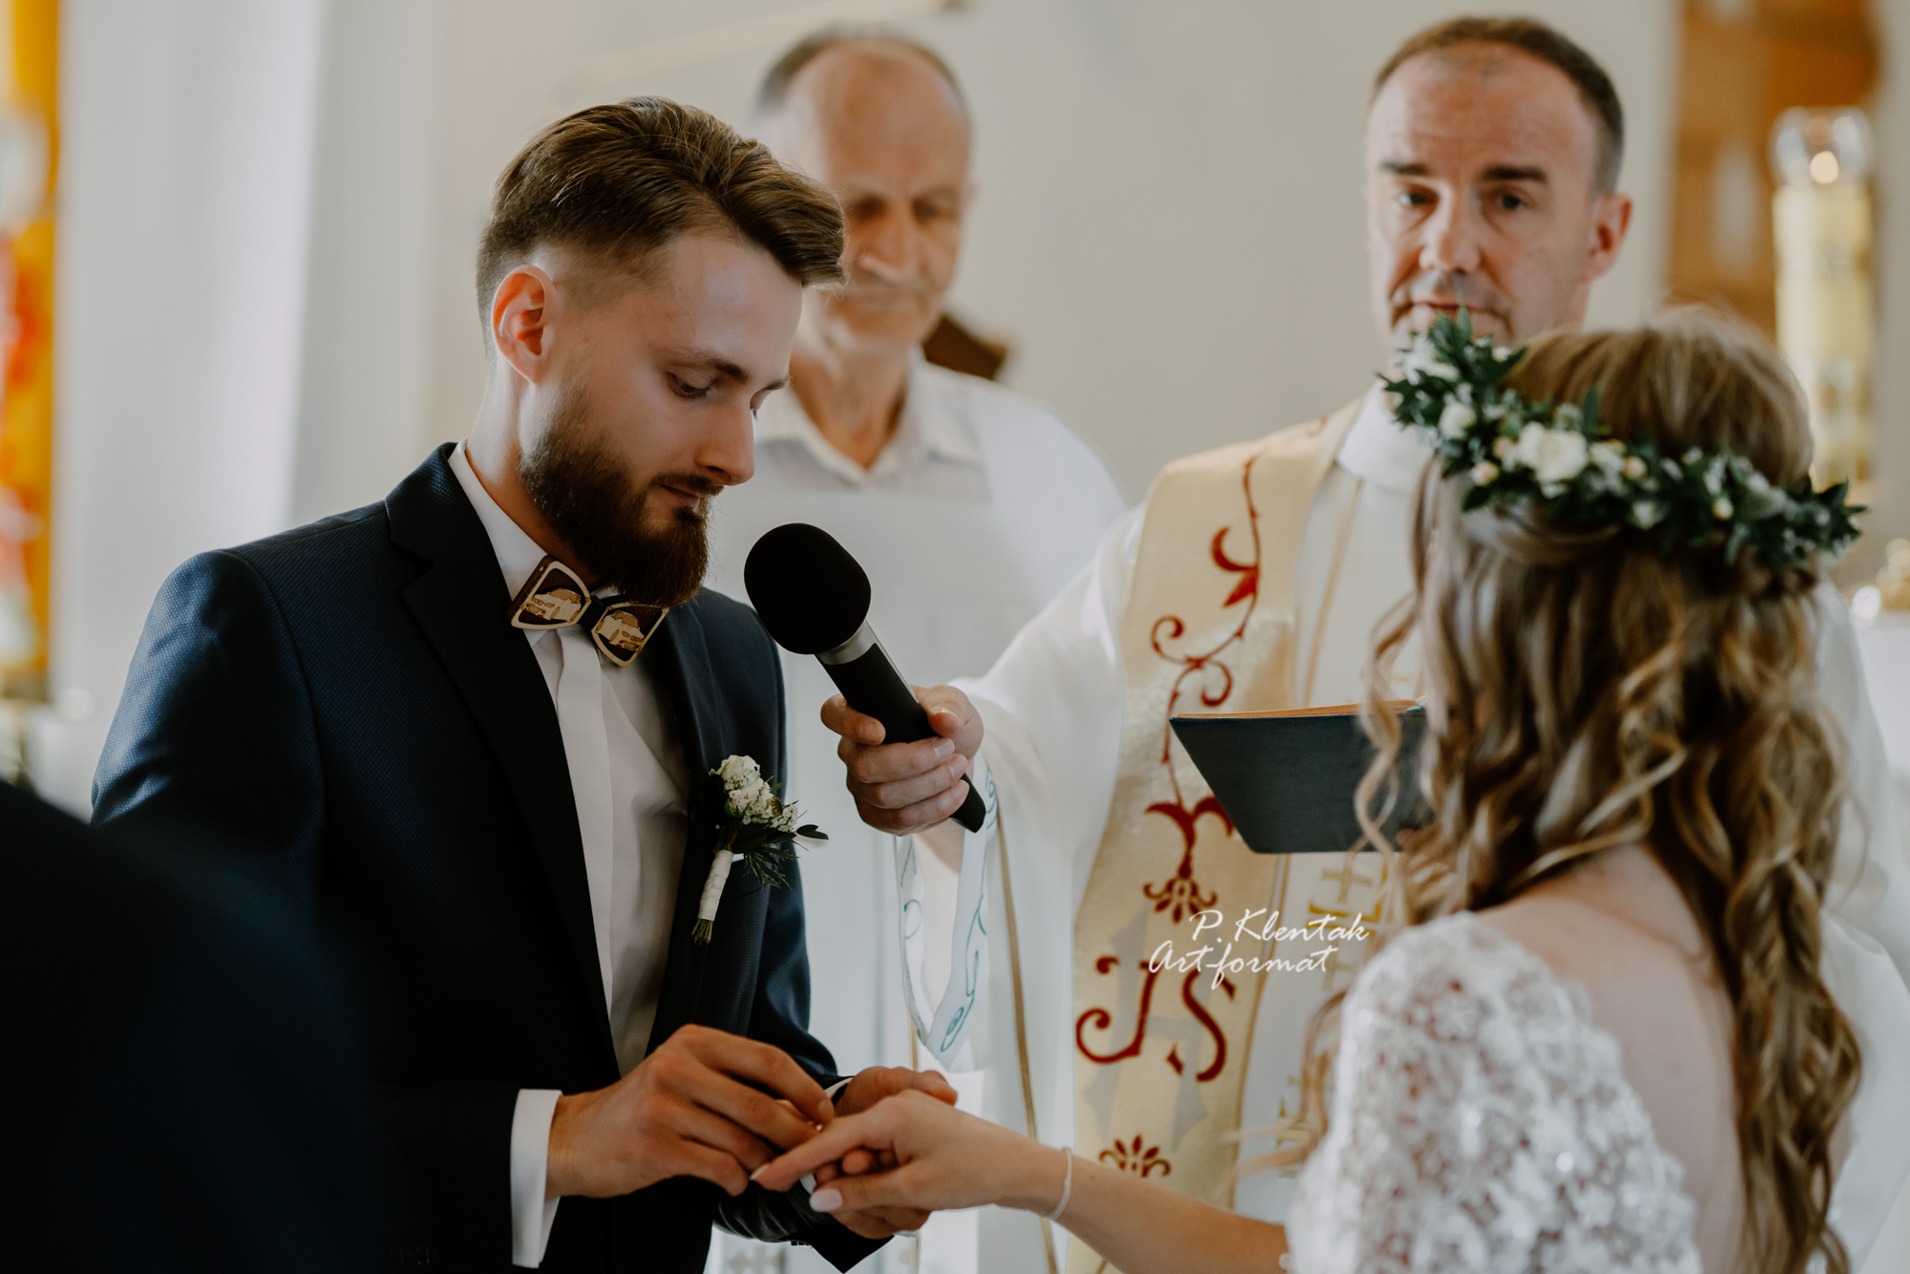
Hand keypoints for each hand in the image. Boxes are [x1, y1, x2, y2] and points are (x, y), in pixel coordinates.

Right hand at [545, 1024, 831, 1199]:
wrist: (576, 1137)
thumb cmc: (643, 1108)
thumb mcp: (686, 1076)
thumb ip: (735, 1083)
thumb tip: (799, 1105)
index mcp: (694, 1042)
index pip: (767, 1059)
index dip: (804, 1088)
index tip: (824, 1112)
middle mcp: (678, 1066)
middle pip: (760, 1102)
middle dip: (794, 1133)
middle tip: (810, 1151)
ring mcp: (665, 1106)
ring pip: (741, 1139)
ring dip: (765, 1163)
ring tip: (770, 1171)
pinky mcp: (655, 1146)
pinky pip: (718, 1167)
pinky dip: (737, 1179)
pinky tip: (736, 1182)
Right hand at [753, 1090, 1066, 1219]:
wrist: (1020, 1167)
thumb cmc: (973, 1171)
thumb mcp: (912, 1190)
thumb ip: (860, 1191)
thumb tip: (819, 1196)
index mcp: (889, 1113)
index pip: (828, 1139)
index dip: (795, 1162)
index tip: (764, 1178)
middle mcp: (894, 1108)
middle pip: (844, 1148)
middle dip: (844, 1179)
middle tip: (856, 1205)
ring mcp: (905, 1119)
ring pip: (864, 1157)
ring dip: (870, 1184)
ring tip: (902, 1202)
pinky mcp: (915, 1133)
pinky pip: (883, 1157)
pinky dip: (885, 1179)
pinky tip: (905, 1194)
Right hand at [822, 685, 983, 834]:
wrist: (957, 762)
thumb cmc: (945, 729)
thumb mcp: (954, 705)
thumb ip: (949, 705)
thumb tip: (943, 720)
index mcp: (860, 715)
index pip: (833, 715)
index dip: (850, 725)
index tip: (879, 731)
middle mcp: (853, 752)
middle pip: (864, 766)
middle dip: (914, 762)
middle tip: (948, 749)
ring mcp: (862, 787)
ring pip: (884, 796)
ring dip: (931, 784)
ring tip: (957, 767)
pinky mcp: (877, 816)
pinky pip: (899, 820)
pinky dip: (936, 807)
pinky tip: (955, 792)